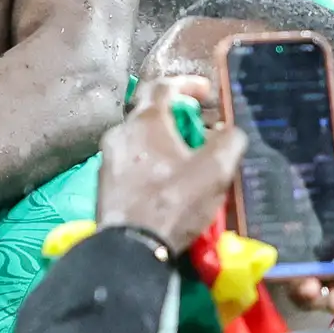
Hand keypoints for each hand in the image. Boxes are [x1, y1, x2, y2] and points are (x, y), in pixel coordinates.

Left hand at [95, 78, 243, 259]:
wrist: (132, 248)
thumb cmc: (173, 202)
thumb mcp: (214, 170)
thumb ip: (228, 142)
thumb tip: (230, 130)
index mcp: (145, 121)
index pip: (163, 85)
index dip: (187, 84)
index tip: (207, 93)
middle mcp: (120, 132)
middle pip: (149, 112)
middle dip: (176, 116)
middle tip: (199, 130)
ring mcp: (107, 158)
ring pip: (138, 138)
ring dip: (162, 141)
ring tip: (184, 159)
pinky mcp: (103, 183)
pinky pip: (130, 161)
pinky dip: (149, 162)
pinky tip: (164, 181)